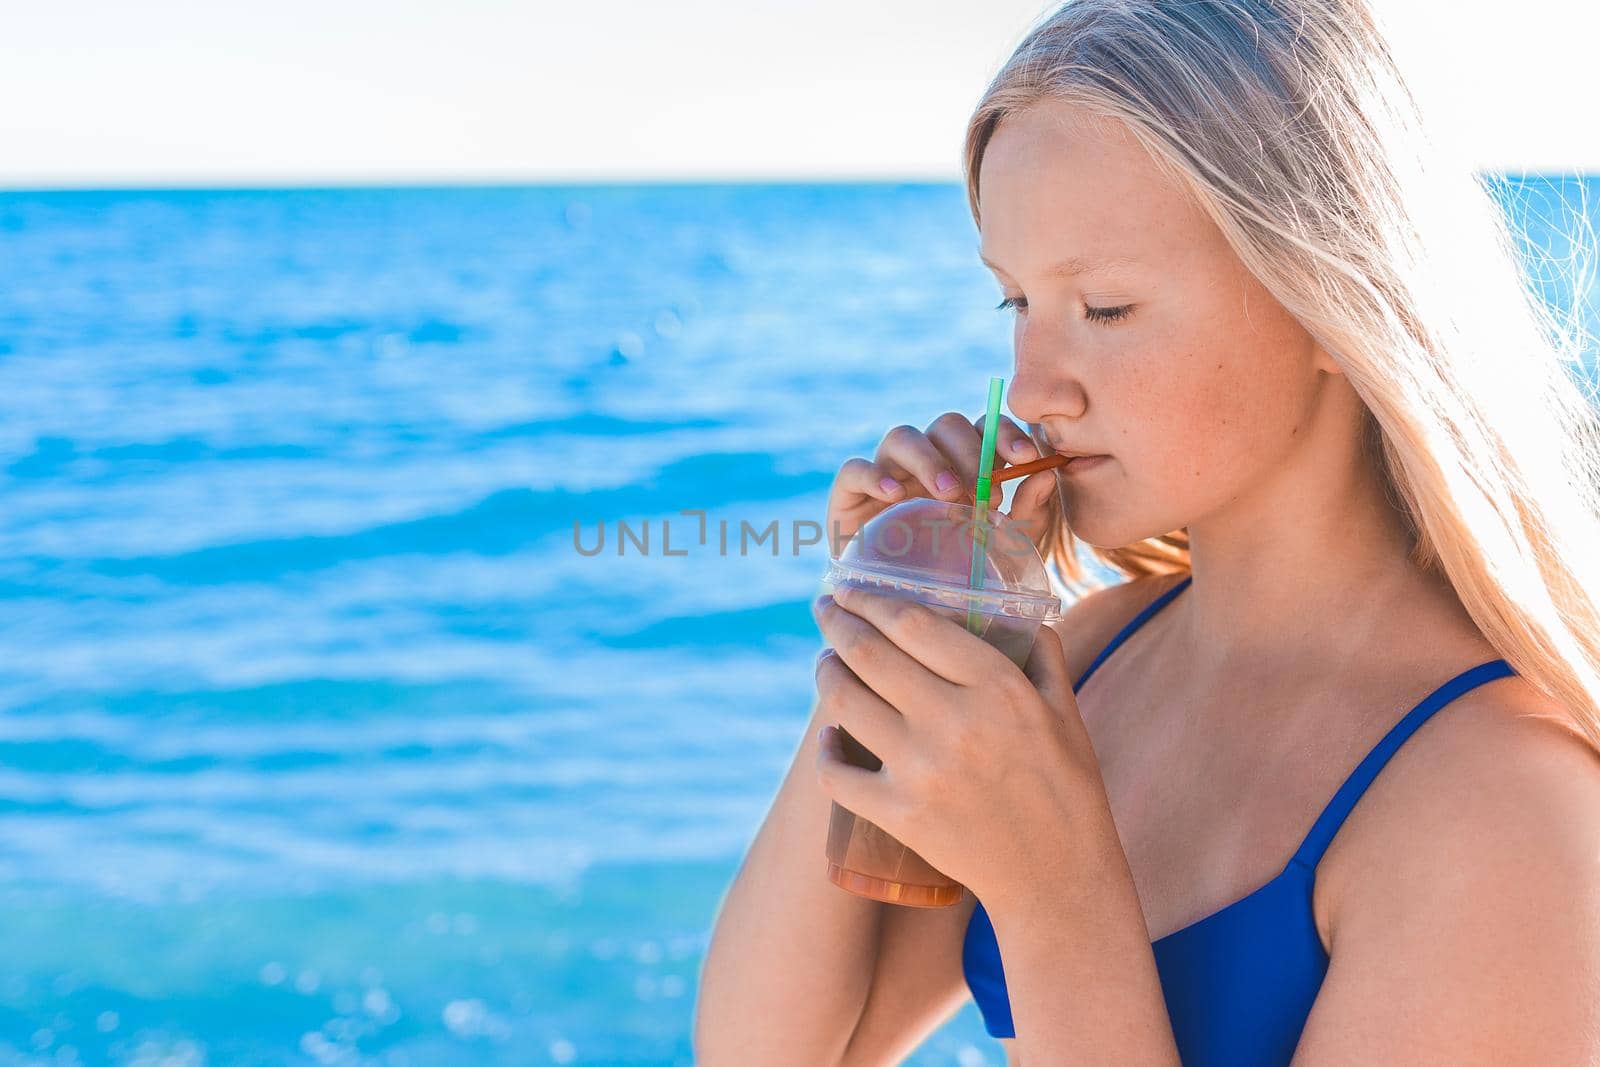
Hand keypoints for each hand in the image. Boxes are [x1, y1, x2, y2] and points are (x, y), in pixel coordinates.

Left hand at [810, 582, 1109, 904]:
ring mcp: (921, 769)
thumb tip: (1019, 611)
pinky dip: (824, 750)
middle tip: (824, 609)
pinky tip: (827, 737)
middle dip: (836, 622)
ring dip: (825, 674)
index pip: (913, 623)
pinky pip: (837, 773)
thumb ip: (1042, 655)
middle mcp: (954, 721)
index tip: (851, 588)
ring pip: (845, 703)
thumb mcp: (1066, 711)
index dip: (871, 599)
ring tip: (825, 664)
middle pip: (869, 653)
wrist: (1058, 878)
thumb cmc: (1066, 789)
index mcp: (997, 686)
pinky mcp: (898, 814)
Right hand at [824, 412, 1060, 558]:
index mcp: (962, 462)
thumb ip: (1029, 511)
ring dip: (929, 459)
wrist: (906, 613)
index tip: (1026, 457)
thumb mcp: (1006, 546)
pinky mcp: (849, 494)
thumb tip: (1048, 473)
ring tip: (948, 494)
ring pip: (901, 437)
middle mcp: (924, 459)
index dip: (1004, 433)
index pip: (983, 427)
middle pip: (945, 425)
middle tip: (985, 491)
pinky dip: (873, 475)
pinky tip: (894, 496)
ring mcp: (885, 472)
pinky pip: (854, 469)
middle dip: (970, 450)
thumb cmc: (960, 573)